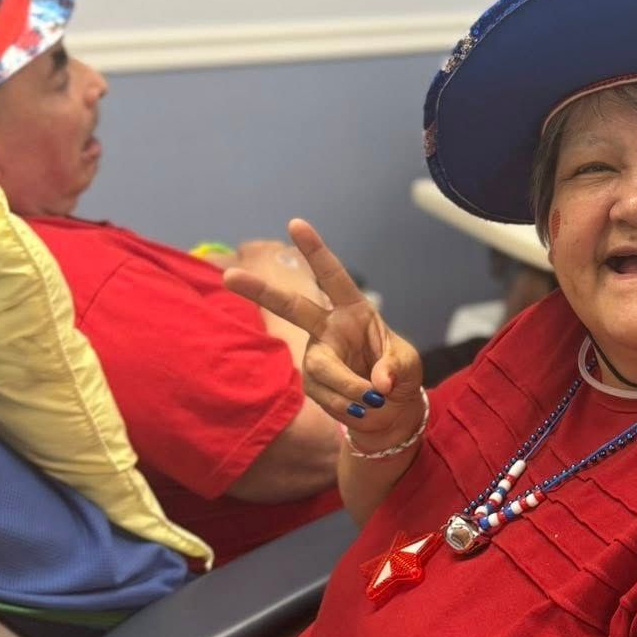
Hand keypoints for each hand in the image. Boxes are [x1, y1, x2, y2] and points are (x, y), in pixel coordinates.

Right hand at [225, 219, 423, 451]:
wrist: (390, 412)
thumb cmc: (398, 376)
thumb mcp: (408, 366)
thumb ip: (394, 368)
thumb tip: (376, 384)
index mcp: (354, 310)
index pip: (333, 276)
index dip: (315, 251)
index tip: (295, 223)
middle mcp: (329, 328)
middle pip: (291, 307)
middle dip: (260, 291)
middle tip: (228, 275)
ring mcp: (316, 355)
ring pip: (322, 369)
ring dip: (350, 387)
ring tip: (376, 400)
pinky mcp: (311, 383)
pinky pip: (327, 396)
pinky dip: (349, 405)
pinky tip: (362, 409)